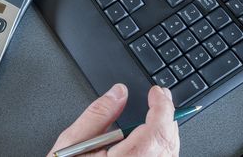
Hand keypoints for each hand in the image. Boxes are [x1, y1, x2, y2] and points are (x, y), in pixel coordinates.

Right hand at [48, 84, 178, 156]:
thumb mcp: (73, 141)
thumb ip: (98, 114)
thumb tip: (117, 93)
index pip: (157, 130)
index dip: (162, 107)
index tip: (156, 93)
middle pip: (167, 143)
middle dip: (167, 116)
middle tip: (161, 97)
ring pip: (169, 155)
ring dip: (167, 131)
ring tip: (160, 113)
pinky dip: (162, 147)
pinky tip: (154, 136)